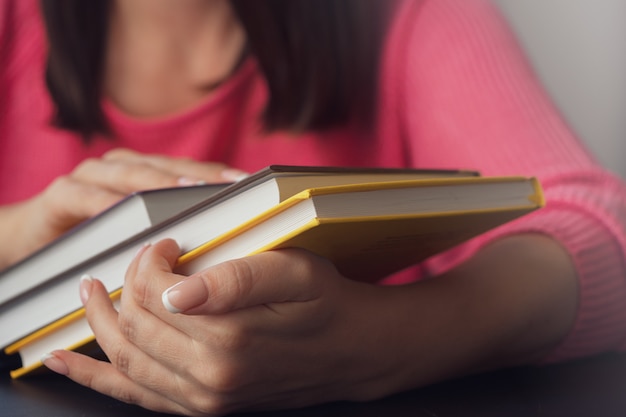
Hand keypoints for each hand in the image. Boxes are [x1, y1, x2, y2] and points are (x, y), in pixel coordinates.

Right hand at [0, 149, 246, 267]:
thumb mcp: (141, 238)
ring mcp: (92, 178)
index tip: (252, 188)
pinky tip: (128, 215)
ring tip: (191, 193)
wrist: (31, 242)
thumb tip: (223, 246)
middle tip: (231, 188)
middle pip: (168, 169)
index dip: (220, 178)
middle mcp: (123, 170)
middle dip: (200, 178)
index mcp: (146, 176)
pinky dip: (107, 204)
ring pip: (133, 177)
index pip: (190, 173)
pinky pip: (87, 196)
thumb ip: (173, 233)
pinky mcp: (62, 194)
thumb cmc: (96, 240)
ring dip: (161, 184)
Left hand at [42, 239, 401, 415]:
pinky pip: (136, 396)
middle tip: (130, 260)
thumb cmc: (324, 303)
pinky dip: (96, 379)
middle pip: (136, 327)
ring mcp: (204, 398)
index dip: (150, 261)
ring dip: (98, 327)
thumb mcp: (293, 273)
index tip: (166, 242)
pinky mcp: (204, 406)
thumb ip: (234, 278)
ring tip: (85, 296)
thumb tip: (175, 291)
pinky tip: (67, 364)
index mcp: (229, 337)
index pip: (157, 295)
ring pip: (126, 362)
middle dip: (123, 287)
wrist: (351, 349)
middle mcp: (210, 377)